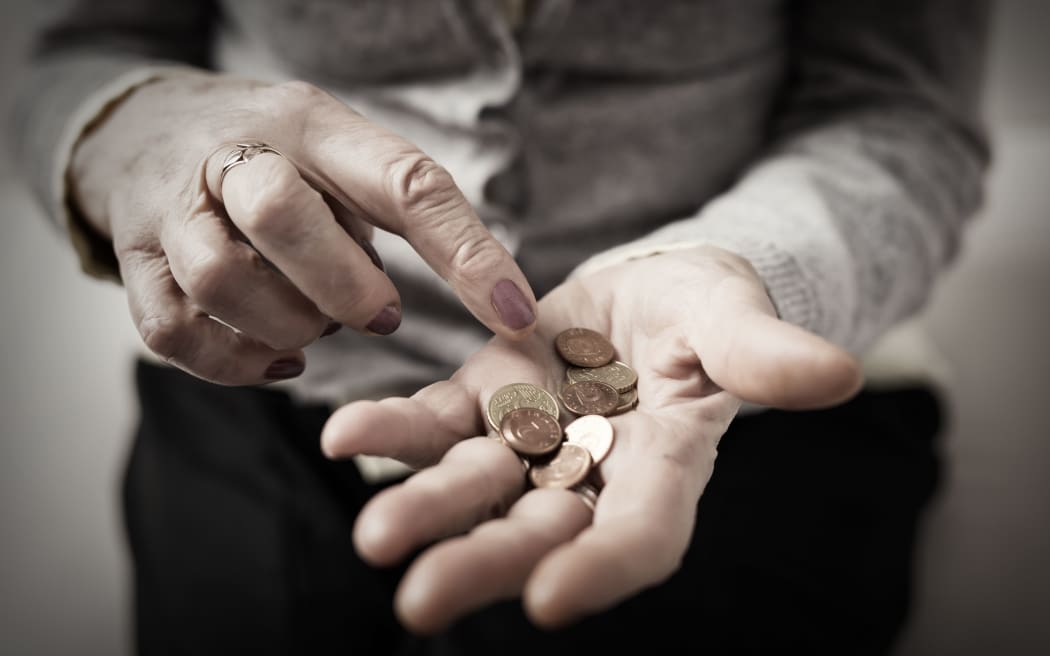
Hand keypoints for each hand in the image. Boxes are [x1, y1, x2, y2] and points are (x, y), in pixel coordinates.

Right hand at [71, 73, 535, 383]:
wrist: (144, 131)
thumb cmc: (275, 155)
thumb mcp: (342, 152)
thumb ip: (401, 207)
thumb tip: (486, 298)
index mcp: (311, 124)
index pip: (401, 180)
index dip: (465, 253)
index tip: (515, 314)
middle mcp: (233, 156)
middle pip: (280, 213)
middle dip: (343, 285)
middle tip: (380, 314)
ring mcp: (171, 209)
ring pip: (221, 280)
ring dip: (287, 326)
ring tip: (317, 328)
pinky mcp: (134, 261)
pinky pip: (173, 331)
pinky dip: (234, 363)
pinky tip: (276, 356)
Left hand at [321, 245, 862, 631]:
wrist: (650, 289)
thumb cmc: (708, 308)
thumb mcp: (735, 318)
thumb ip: (764, 354)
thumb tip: (836, 375)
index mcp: (665, 463)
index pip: (641, 533)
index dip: (603, 567)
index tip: (552, 600)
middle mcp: (591, 472)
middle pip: (540, 531)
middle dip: (484, 563)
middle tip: (419, 601)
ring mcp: (532, 440)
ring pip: (476, 487)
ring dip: (423, 508)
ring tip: (372, 534)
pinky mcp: (485, 400)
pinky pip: (436, 422)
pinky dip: (393, 431)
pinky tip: (344, 435)